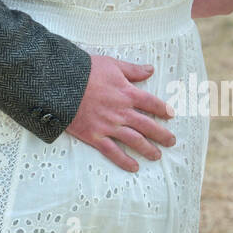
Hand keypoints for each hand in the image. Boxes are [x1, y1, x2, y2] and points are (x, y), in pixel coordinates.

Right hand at [66, 55, 176, 171]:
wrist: (61, 84)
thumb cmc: (85, 71)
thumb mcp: (112, 64)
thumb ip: (133, 69)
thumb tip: (151, 69)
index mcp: (127, 93)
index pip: (152, 103)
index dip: (163, 109)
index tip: (171, 115)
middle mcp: (122, 112)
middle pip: (147, 125)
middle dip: (162, 134)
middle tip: (171, 141)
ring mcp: (109, 126)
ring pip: (134, 140)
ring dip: (148, 149)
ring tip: (157, 155)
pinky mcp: (95, 136)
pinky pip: (112, 152)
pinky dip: (124, 161)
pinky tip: (134, 167)